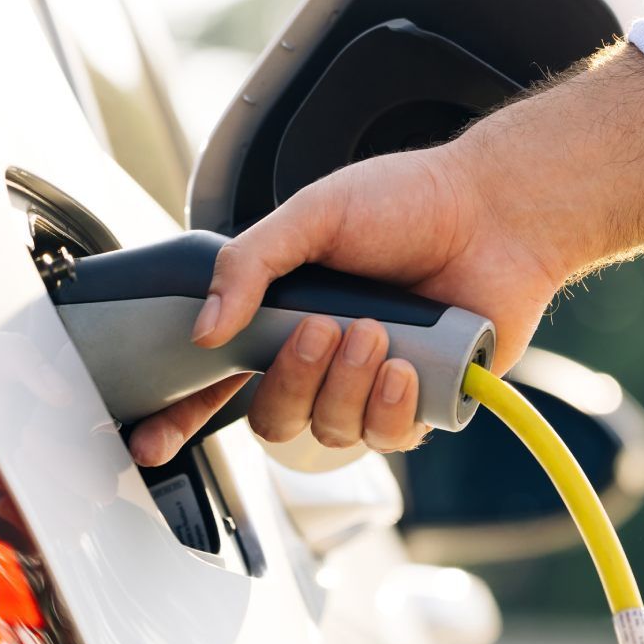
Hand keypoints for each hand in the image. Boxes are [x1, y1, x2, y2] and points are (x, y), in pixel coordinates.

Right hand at [126, 42, 643, 464]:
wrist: (496, 212)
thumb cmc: (410, 201)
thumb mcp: (314, 213)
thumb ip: (250, 264)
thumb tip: (205, 328)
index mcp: (282, 315)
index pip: (219, 380)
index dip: (180, 417)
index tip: (148, 442)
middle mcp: (322, 359)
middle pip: (271, 417)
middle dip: (292, 381)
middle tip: (324, 329)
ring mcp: (370, 386)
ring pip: (328, 432)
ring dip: (347, 384)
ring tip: (378, 332)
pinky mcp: (422, 403)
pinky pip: (387, 438)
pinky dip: (390, 405)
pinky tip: (407, 363)